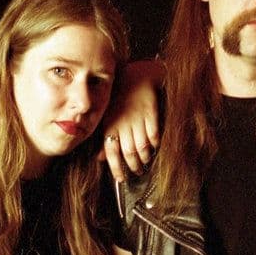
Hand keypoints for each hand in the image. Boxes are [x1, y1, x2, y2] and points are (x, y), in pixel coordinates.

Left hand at [101, 60, 162, 181]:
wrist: (136, 76)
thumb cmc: (120, 97)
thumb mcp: (107, 117)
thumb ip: (105, 139)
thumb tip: (100, 158)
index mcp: (110, 125)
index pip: (111, 152)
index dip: (116, 168)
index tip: (121, 178)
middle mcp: (123, 124)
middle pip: (128, 153)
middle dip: (133, 166)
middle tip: (137, 172)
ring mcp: (137, 119)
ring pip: (141, 146)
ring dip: (144, 158)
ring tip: (145, 162)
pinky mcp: (150, 114)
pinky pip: (153, 134)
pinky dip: (155, 143)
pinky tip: (155, 147)